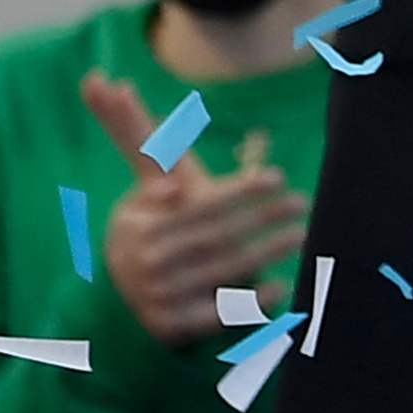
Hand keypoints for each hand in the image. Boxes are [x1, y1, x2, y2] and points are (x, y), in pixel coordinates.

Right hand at [82, 74, 313, 348]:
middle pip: (215, 238)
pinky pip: (216, 316)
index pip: (198, 206)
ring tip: (300, 235)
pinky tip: (280, 289)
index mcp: (140, 223)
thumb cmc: (148, 225)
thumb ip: (133, 133)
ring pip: (221, 273)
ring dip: (265, 253)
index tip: (279, 177)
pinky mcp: (172, 328)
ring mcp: (158, 297)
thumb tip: (111, 83)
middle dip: (261, 219)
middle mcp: (146, 262)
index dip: (240, 192)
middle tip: (301, 204)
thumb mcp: (143, 181)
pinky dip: (248, 304)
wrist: (119, 298)